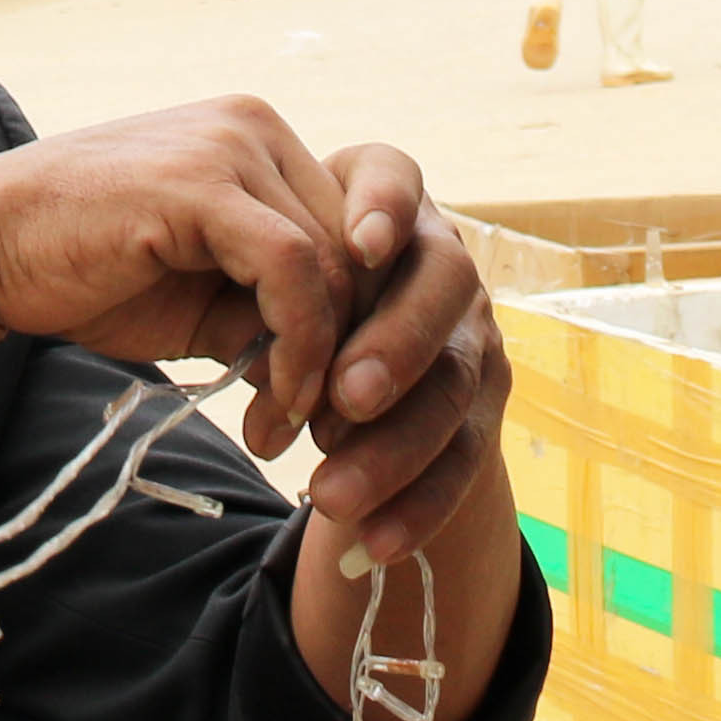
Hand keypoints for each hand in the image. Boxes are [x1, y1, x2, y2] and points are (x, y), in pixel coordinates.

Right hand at [0, 97, 372, 453]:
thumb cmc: (89, 273)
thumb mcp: (202, 296)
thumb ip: (270, 313)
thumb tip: (338, 376)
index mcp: (258, 139)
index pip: (357, 229)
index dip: (362, 321)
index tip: (336, 401)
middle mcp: (254, 125)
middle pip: (359, 248)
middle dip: (353, 349)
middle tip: (322, 431)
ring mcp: (229, 145)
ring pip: (337, 262)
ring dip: (325, 363)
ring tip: (285, 429)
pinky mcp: (202, 183)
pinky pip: (294, 269)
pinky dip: (301, 344)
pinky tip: (275, 401)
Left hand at [298, 146, 507, 590]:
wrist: (357, 380)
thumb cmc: (293, 302)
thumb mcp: (274, 277)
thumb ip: (271, 282)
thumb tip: (240, 324)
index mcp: (389, 206)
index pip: (398, 175)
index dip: (386, 204)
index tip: (357, 244)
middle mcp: (444, 261)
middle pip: (444, 286)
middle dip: (395, 342)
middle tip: (345, 395)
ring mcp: (474, 337)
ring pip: (452, 385)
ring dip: (394, 446)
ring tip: (326, 495)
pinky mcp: (480, 413)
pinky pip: (461, 461)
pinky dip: (417, 507)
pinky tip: (372, 545)